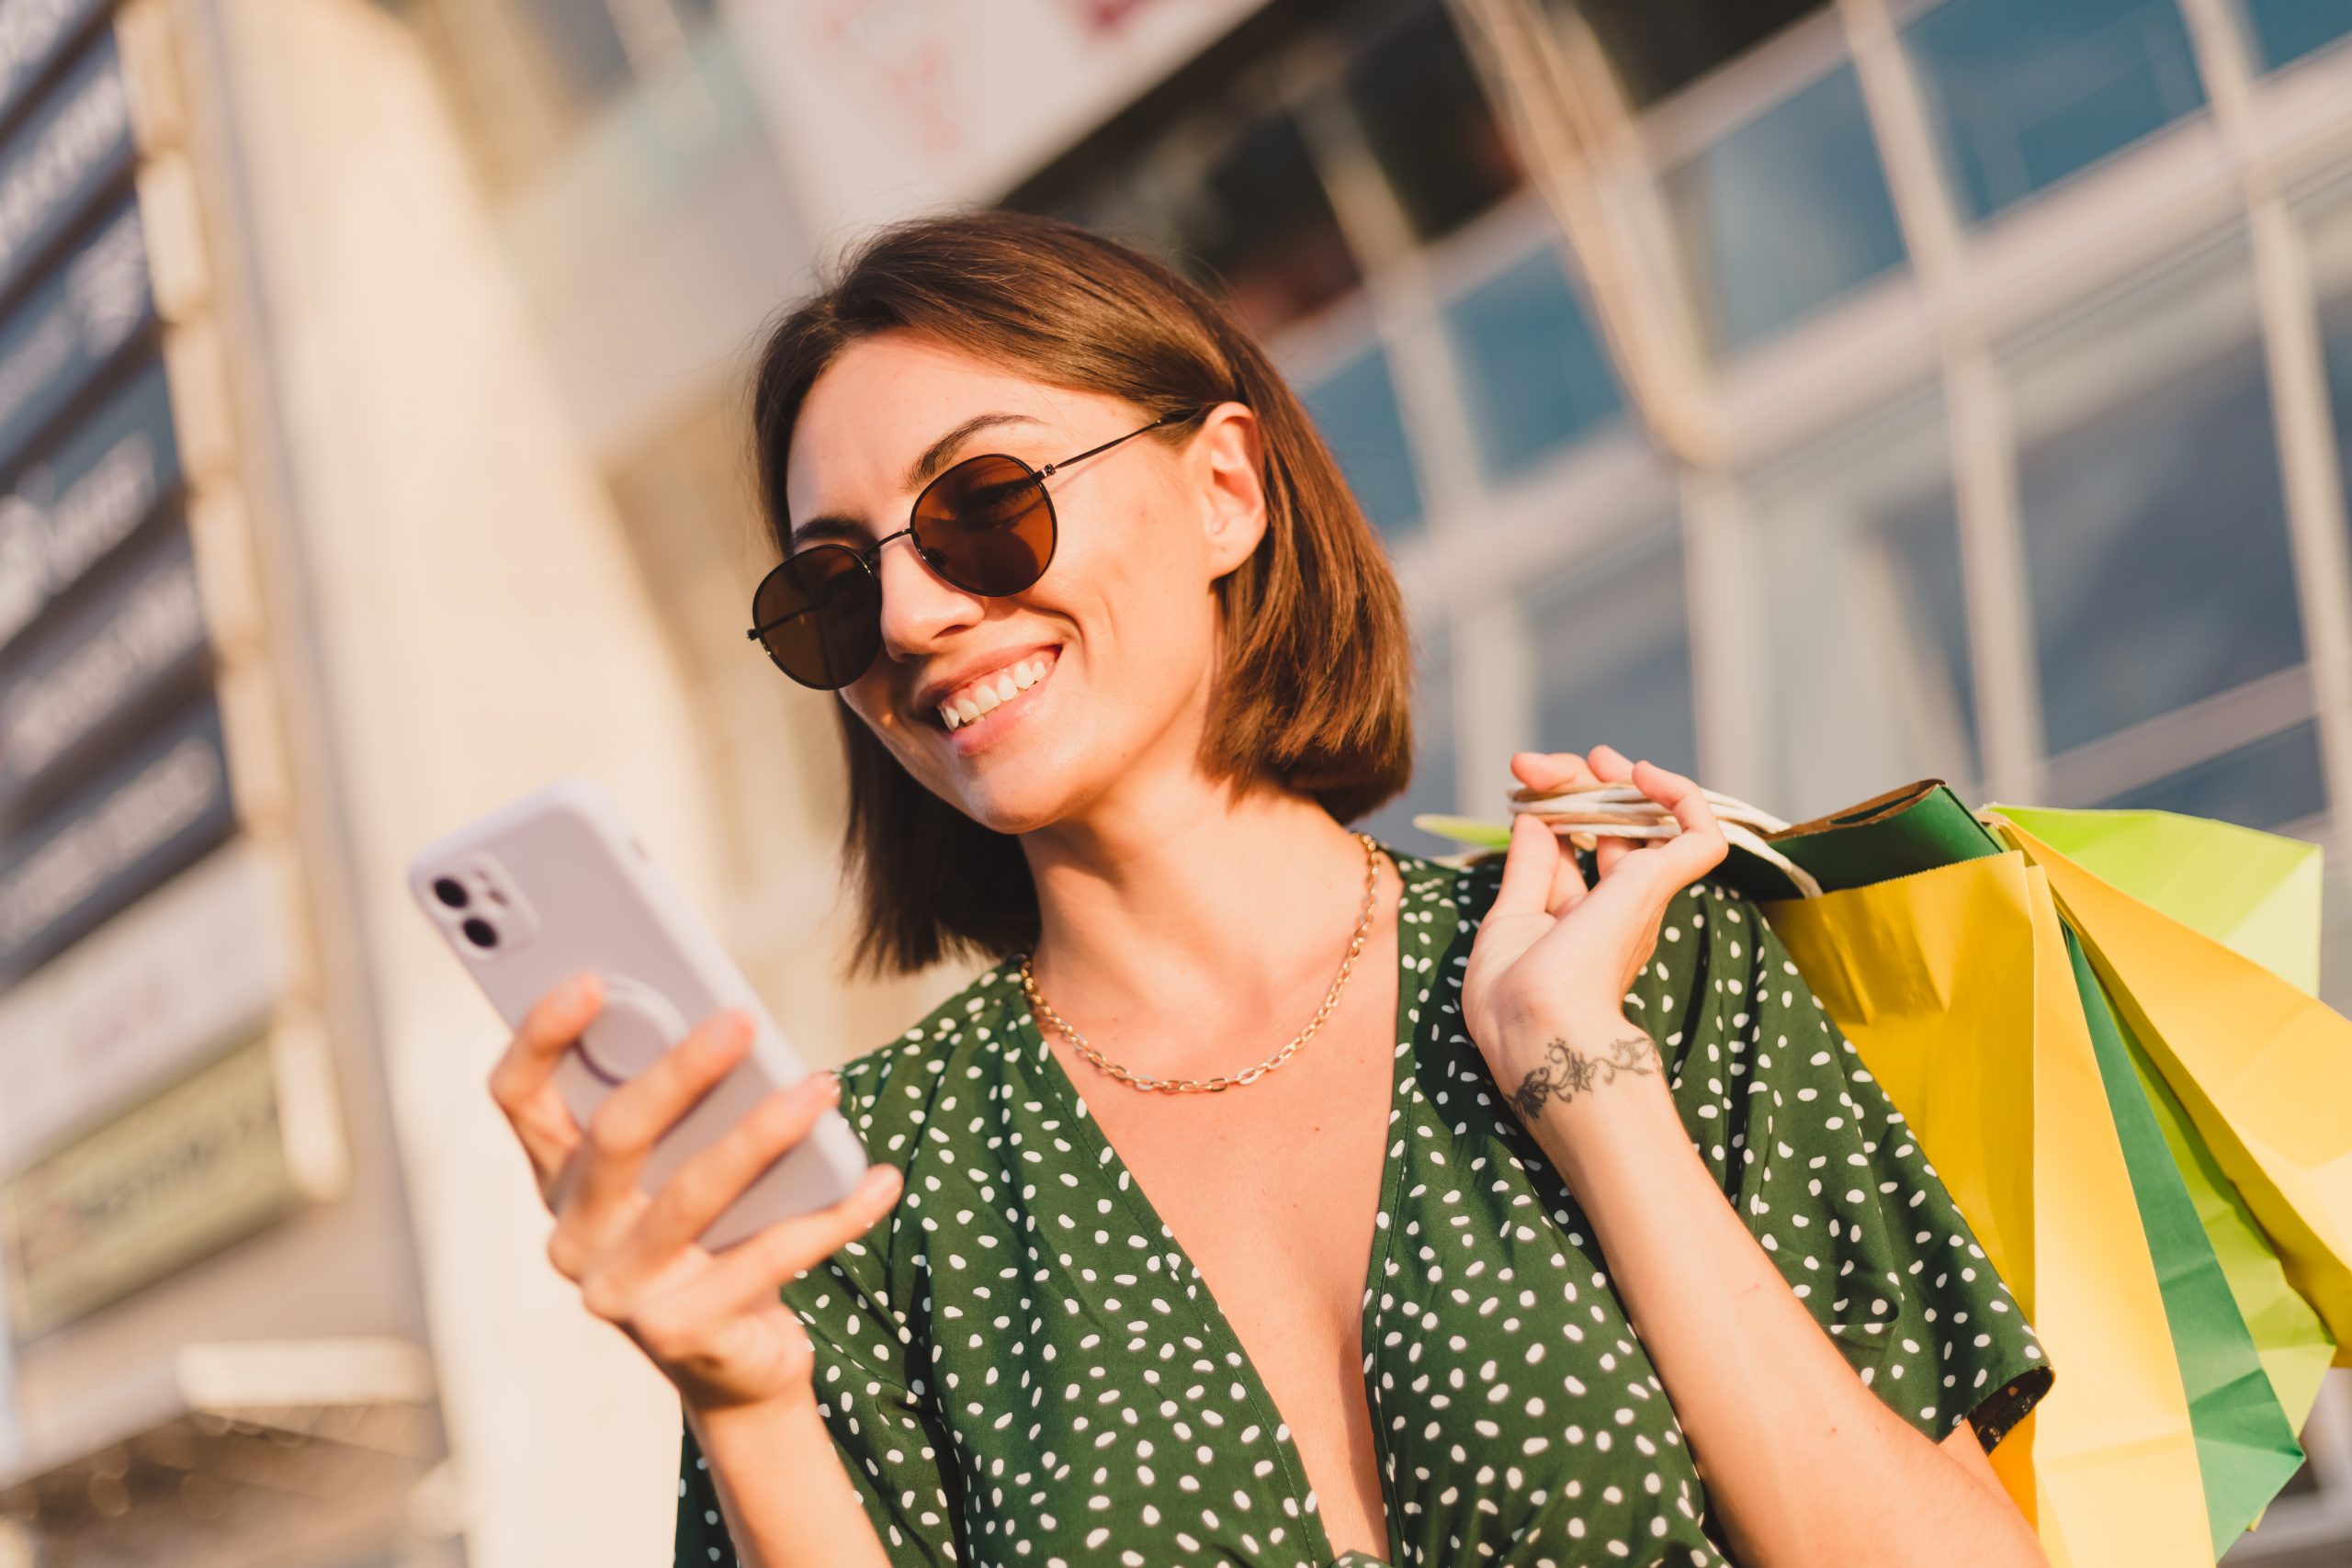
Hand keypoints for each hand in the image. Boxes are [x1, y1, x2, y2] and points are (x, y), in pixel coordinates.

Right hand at [487, 973, 903, 1416]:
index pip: (520, 1096)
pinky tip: (879, 1181)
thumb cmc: (715, 1236)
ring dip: (764, 1133)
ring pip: (693, 1193)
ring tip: (824, 1088)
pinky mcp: (678, 1334)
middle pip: (616, 1135)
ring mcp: (619, 1290)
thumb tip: (733, 1026)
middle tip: (743, 1021)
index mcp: (562, 1177)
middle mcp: (574, 1235)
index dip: (542, 1034)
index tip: (591, 977)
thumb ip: (688, 1110)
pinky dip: (833, 1216)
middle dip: (681, 1071)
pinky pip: (767, 1258)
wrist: (736, 1366)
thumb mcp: (687, 1168)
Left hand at [1462, 746, 1727, 1115]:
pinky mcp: (1658, 887)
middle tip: (1536, 765)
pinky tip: (1643, 775)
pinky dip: (1682, 795)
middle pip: (1611, 825)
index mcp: (1579, 920)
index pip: (1574, 845)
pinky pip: (1701, 835)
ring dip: (1623, 778)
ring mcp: (1639, 897)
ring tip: (1596, 758)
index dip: (1550, 808)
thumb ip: (1527, 871)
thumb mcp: (1509, 922)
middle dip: (1579, 783)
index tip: (1518, 784)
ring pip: (1652, 820)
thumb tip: (1531, 819)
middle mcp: (1615, 907)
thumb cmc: (1513, 999)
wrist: (1538, 1029)